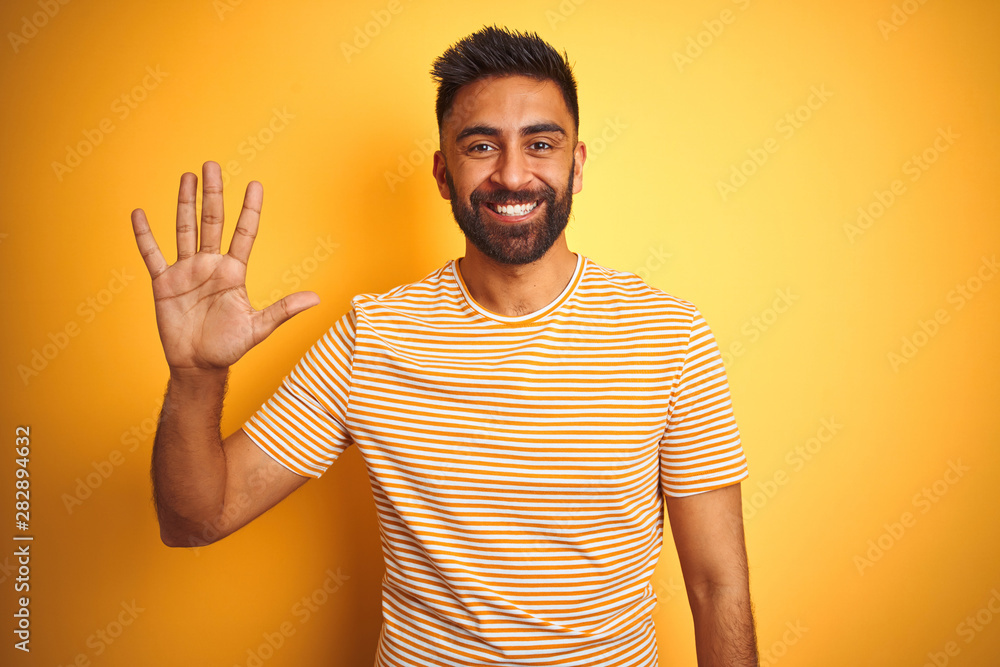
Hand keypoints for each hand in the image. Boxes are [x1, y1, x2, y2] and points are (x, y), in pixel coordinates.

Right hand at [131, 161, 319, 371]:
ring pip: (185, 229)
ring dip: (184, 203)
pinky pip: (152, 255)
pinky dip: (144, 235)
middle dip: (213, 193)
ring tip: (187, 176)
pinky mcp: (164, 283)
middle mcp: (211, 265)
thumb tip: (317, 299)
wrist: (198, 365)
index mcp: (234, 272)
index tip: (255, 184)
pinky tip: (139, 214)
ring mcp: (186, 272)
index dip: (249, 209)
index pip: (244, 233)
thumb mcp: (259, 327)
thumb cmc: (229, 347)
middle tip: (212, 164)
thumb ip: (284, 310)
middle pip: (212, 221)